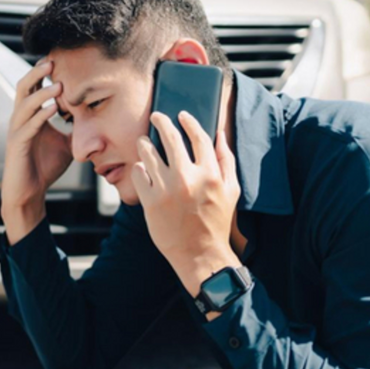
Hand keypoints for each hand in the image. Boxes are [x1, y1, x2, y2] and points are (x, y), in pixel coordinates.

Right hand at [1, 59, 72, 233]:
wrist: (30, 193)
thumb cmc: (46, 167)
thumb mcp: (67, 143)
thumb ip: (76, 127)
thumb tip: (97, 115)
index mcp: (30, 116)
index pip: (34, 87)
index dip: (43, 72)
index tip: (59, 58)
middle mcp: (20, 119)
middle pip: (24, 87)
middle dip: (37, 73)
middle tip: (52, 61)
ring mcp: (17, 131)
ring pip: (25, 105)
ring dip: (42, 94)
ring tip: (59, 85)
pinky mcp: (17, 146)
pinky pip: (28, 126)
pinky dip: (40, 116)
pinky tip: (53, 109)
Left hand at [131, 110, 241, 297]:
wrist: (200, 253)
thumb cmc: (216, 221)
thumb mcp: (231, 190)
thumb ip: (226, 161)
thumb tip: (220, 134)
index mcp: (211, 174)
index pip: (198, 136)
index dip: (189, 122)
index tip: (182, 115)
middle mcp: (188, 178)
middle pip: (171, 138)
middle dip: (161, 122)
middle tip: (156, 116)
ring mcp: (167, 189)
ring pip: (149, 153)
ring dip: (145, 143)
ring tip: (144, 141)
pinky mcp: (150, 201)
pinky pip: (138, 173)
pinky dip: (139, 167)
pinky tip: (142, 167)